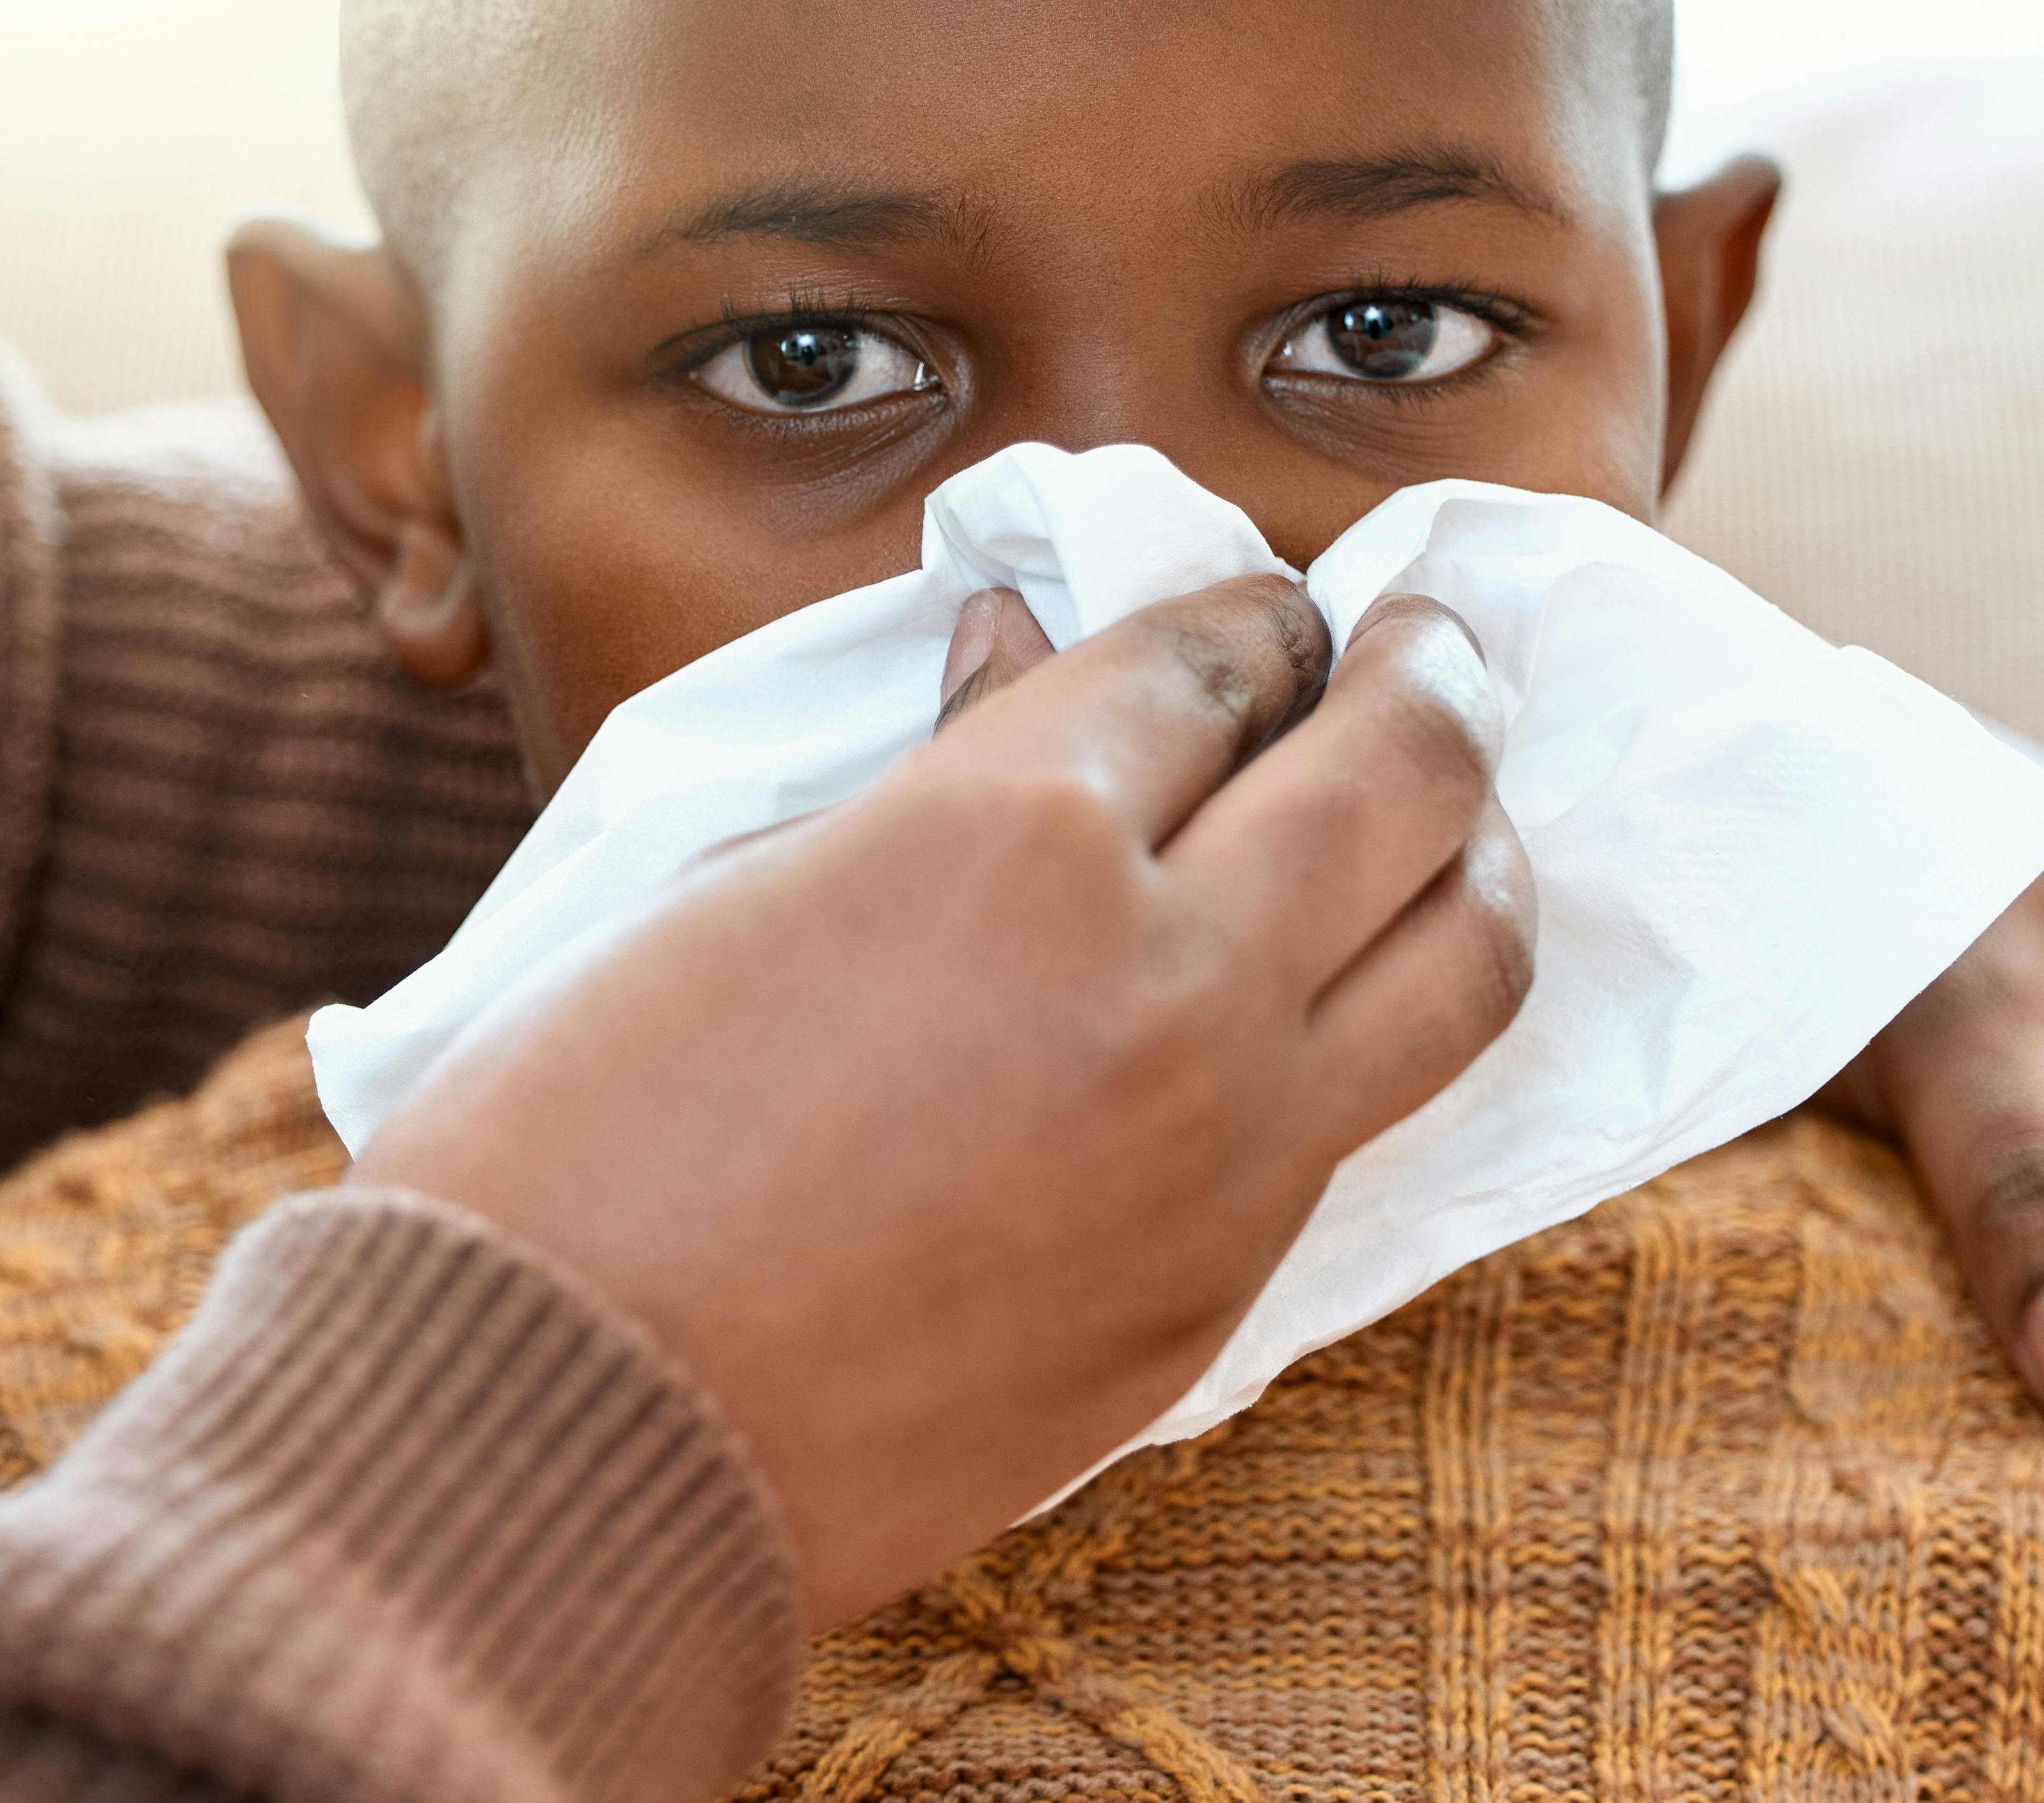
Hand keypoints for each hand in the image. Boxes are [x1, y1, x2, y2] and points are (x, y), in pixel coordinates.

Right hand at [355, 578, 1527, 1629]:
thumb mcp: (740, 889)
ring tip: (1454, 810)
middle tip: (1435, 640)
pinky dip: (1386, 1018)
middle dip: (1436, 674)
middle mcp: (1171, 971)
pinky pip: (1368, 1115)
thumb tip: (1020, 657)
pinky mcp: (1224, 1291)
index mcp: (1016, 828)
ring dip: (1476, 846)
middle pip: (1406, 768)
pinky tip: (1339, 991)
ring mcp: (1227, 1146)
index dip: (1252, 615)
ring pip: (1465, 953)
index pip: (1216, 658)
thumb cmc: (580, 1135)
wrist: (568, 1433)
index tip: (1269, 610)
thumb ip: (930, 773)